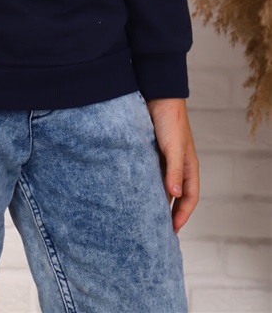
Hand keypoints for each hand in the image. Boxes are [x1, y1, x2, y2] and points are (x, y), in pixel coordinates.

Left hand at [146, 97, 198, 231]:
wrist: (157, 94)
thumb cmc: (170, 120)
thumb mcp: (173, 147)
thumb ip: (174, 171)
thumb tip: (173, 195)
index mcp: (189, 166)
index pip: (190, 197)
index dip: (183, 215)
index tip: (172, 230)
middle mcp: (178, 164)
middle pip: (176, 194)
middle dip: (170, 212)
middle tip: (158, 229)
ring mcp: (164, 158)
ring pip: (162, 184)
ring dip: (156, 198)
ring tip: (145, 214)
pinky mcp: (151, 151)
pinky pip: (149, 173)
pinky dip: (146, 183)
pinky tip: (135, 191)